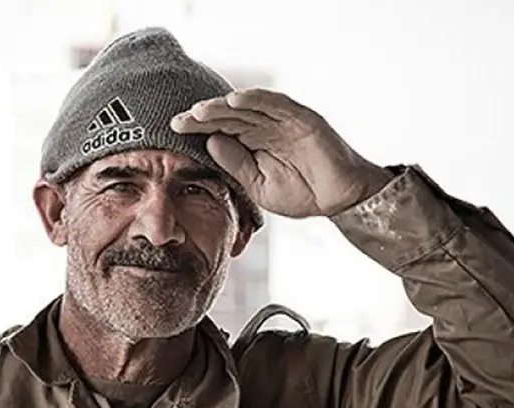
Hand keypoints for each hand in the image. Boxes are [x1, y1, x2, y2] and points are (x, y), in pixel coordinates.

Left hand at [170, 89, 390, 218]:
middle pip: (229, 116)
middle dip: (203, 116)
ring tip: (200, 110)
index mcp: (254, 142)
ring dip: (223, 107)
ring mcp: (284, 120)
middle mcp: (266, 126)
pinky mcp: (302, 118)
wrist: (340, 200)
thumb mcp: (259, 185)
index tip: (173, 129)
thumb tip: (211, 142)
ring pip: (248, 107)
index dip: (198, 128)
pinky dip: (256, 100)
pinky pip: (276, 104)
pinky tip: (234, 102)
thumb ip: (236, 164)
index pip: (221, 129)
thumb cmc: (302, 193)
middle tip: (179, 119)